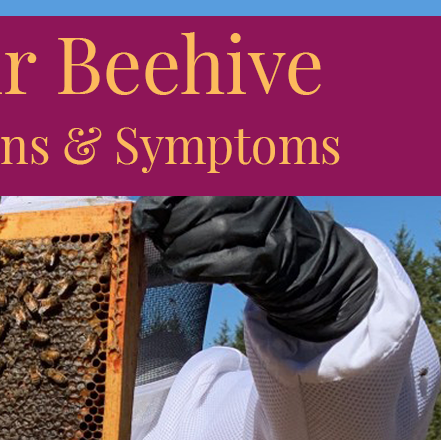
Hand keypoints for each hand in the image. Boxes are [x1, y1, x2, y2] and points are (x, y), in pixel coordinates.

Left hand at [132, 196, 376, 341]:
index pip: (198, 174)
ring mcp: (274, 223)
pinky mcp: (274, 256)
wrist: (296, 259)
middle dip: (173, 225)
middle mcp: (266, 191)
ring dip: (183, 249)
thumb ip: (184, 201)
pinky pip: (229, 262)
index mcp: (248, 169)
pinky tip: (186, 270)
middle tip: (161, 240)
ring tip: (172, 256)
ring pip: (217, 232)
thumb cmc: (243, 228)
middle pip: (205, 203)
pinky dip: (199, 268)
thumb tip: (145, 212)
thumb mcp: (220, 205)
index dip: (164, 195)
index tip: (144, 214)